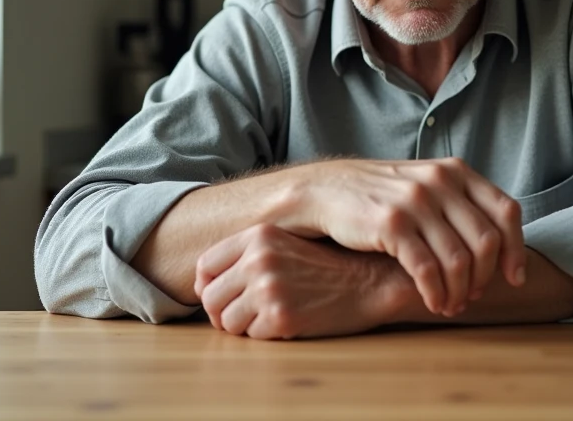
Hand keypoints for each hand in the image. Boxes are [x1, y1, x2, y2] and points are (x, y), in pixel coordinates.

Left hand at [194, 223, 402, 338]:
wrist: (370, 280)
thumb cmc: (328, 265)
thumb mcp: (286, 244)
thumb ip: (246, 254)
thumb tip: (202, 284)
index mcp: (258, 235)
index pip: (205, 266)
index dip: (209, 286)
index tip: (226, 295)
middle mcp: (259, 258)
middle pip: (210, 298)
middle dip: (224, 312)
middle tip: (249, 313)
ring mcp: (269, 288)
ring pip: (227, 322)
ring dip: (246, 326)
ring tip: (274, 315)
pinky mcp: (281, 316)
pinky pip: (252, 337)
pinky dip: (267, 335)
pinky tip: (291, 321)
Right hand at [295, 158, 526, 317]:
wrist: (324, 191)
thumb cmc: (378, 196)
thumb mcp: (425, 185)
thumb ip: (459, 204)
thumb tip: (499, 246)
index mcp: (455, 171)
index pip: (505, 211)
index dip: (515, 248)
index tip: (514, 277)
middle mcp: (440, 181)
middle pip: (486, 241)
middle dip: (485, 277)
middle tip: (473, 296)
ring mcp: (416, 201)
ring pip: (459, 260)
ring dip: (460, 291)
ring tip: (451, 304)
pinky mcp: (392, 224)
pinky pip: (428, 270)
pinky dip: (436, 293)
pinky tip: (433, 302)